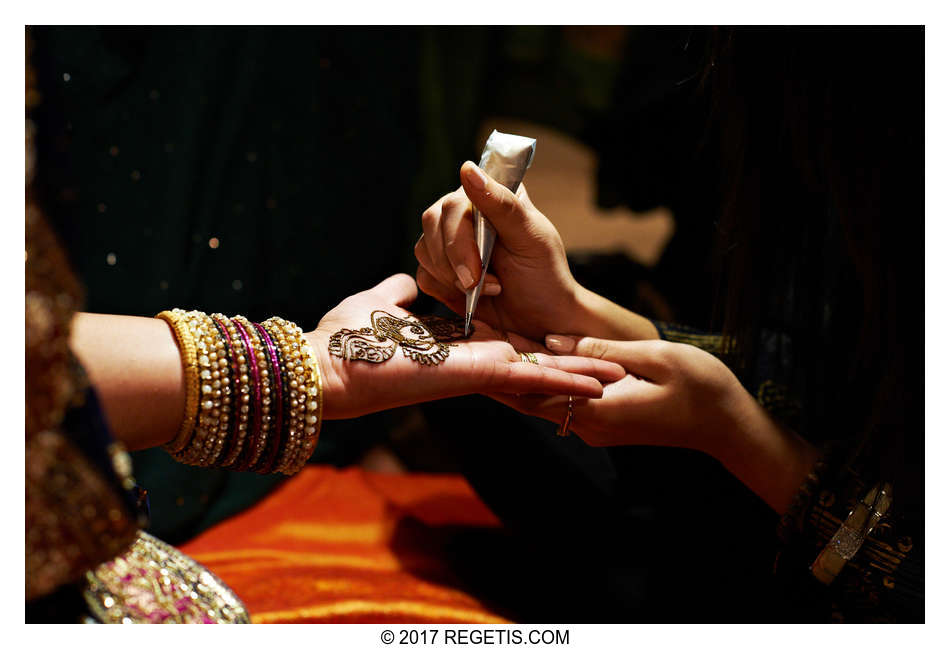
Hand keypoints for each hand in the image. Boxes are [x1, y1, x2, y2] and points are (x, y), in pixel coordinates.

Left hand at [306, 275, 625, 419]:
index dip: (536, 346)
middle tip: (611, 368)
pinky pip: (528, 379)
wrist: (326, 366)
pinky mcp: (476, 375)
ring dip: (578, 376)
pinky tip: (597, 384)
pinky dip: (563, 381)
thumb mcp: (380, 302)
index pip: (505, 347)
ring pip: (539, 376)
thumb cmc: (346, 339)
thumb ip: (399, 293)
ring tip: (616, 376)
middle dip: (570, 367)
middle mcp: (470, 363)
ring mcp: (477, 372)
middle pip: (531, 365)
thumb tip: (409, 279)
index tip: (565, 343)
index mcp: (453, 347)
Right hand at [414, 161, 583, 340]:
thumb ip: (502, 203)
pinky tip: (471, 297)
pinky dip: (444, 289)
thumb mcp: (531, 238)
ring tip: (487, 288)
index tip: (478, 265)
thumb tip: (467, 169)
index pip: (454, 203)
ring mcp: (451, 243)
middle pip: (432, 223)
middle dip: (454, 260)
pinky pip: (423, 275)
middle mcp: (466, 216)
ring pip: (423, 249)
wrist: (544, 319)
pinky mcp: (442, 272)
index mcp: (489, 198)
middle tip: (477, 282)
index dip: (459, 236)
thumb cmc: (544, 275)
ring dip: (451, 276)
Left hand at [494, 335, 744, 454]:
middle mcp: (588, 424)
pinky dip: (541, 383)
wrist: (729, 425)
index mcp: (598, 408)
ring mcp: (594, 428)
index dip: (502, 363)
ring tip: (485, 344)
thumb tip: (551, 342)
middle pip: (529, 398)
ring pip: (542, 401)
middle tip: (467, 336)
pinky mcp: (602, 424)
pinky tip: (525, 360)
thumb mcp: (654, 356)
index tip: (474, 339)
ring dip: (516, 376)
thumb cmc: (701, 386)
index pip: (536, 388)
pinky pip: (560, 403)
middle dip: (499, 369)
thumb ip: (600, 350)